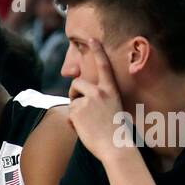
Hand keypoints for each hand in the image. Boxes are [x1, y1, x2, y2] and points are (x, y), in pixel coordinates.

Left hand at [68, 39, 126, 161]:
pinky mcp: (77, 110)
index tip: (91, 38)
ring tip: (87, 122)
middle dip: (74, 92)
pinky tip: (83, 129)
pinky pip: (69, 113)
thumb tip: (75, 106)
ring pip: (72, 99)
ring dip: (75, 108)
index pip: (104, 66)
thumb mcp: (111, 110)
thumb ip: (97, 101)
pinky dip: (73, 122)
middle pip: (77, 82)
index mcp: (111, 90)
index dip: (97, 51)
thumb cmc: (114, 132)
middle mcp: (99, 91)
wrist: (115, 146)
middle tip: (81, 107)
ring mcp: (88, 100)